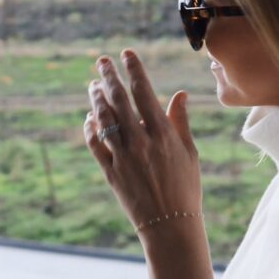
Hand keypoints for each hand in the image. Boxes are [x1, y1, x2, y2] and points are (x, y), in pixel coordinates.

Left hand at [84, 48, 201, 232]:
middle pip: (119, 100)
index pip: (144, 91)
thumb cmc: (185, 188)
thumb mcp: (189, 152)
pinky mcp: (110, 172)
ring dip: (96, 99)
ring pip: (103, 119)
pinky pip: (94, 144)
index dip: (133, 69)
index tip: (126, 54)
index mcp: (162, 133)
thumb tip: (179, 94)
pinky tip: (89, 118)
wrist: (169, 224)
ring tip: (93, 85)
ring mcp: (122, 156)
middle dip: (108, 76)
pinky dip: (90, 128)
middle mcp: (140, 141)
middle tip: (101, 61)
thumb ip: (180, 121)